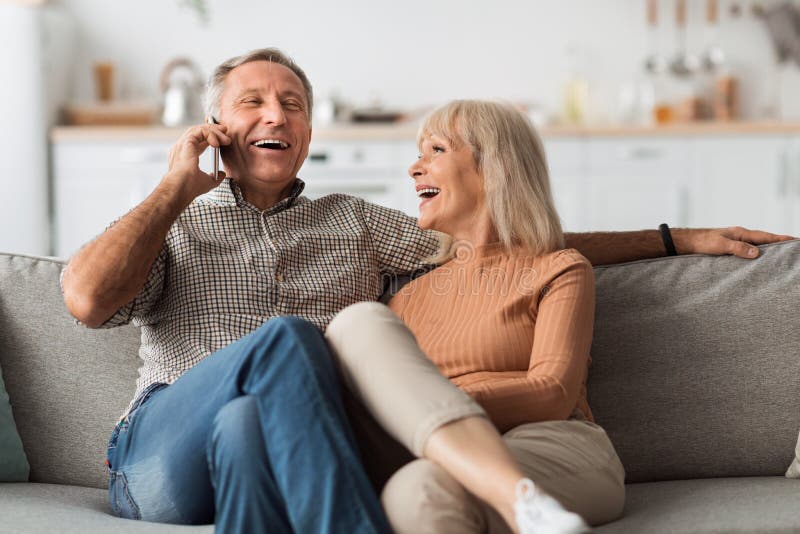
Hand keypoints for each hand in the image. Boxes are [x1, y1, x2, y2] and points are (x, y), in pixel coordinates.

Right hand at [162, 122, 231, 201]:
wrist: (182, 188)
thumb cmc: (190, 187)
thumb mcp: (208, 182)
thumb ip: (215, 177)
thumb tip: (222, 174)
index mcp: (184, 156)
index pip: (197, 141)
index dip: (209, 137)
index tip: (222, 139)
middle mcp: (181, 148)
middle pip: (197, 132)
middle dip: (213, 130)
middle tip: (226, 131)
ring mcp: (182, 144)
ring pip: (199, 130)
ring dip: (214, 131)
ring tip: (226, 139)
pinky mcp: (186, 142)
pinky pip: (200, 131)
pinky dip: (210, 134)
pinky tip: (218, 143)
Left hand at [672, 226, 795, 258]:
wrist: (688, 242)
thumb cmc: (703, 242)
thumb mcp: (721, 245)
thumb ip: (738, 248)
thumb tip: (757, 253)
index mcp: (741, 233)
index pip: (766, 236)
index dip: (782, 238)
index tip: (796, 240)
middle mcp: (741, 236)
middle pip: (765, 240)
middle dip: (780, 244)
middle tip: (794, 249)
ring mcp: (736, 242)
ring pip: (758, 246)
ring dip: (770, 250)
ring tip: (782, 256)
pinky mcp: (731, 249)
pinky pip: (749, 251)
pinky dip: (757, 255)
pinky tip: (760, 261)